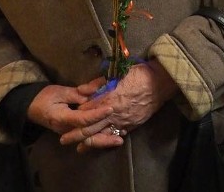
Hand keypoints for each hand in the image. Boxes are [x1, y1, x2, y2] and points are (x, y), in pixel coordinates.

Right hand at [27, 84, 113, 139]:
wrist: (32, 107)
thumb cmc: (46, 97)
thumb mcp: (60, 91)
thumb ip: (77, 93)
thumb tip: (93, 94)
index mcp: (62, 118)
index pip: (82, 119)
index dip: (96, 114)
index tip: (110, 108)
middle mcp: (67, 129)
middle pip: (88, 136)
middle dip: (104, 136)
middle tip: (121, 135)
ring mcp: (70, 132)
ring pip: (88, 140)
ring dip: (104, 140)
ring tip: (120, 139)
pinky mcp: (73, 131)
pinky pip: (87, 137)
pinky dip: (99, 137)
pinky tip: (112, 136)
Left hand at [60, 60, 178, 151]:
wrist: (159, 83)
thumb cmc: (137, 74)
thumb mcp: (116, 74)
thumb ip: (97, 83)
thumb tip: (81, 90)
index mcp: (108, 98)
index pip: (87, 111)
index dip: (76, 115)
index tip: (66, 118)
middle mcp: (113, 113)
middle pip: (91, 127)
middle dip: (76, 134)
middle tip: (63, 140)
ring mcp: (123, 121)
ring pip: (102, 135)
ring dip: (90, 142)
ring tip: (79, 148)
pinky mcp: (132, 125)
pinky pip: (116, 135)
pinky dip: (107, 140)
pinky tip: (101, 143)